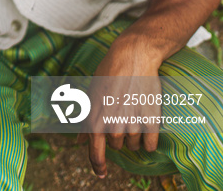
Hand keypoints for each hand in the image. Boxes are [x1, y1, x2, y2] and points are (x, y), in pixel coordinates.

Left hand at [79, 44, 160, 178]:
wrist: (133, 56)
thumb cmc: (110, 71)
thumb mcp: (92, 92)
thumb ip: (87, 119)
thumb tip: (78, 141)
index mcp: (96, 117)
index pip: (95, 152)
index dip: (98, 165)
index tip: (101, 174)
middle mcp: (113, 124)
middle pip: (117, 145)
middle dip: (118, 134)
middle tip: (121, 112)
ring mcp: (132, 123)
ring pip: (133, 145)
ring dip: (133, 135)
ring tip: (134, 111)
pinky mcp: (151, 120)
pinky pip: (150, 144)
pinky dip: (149, 139)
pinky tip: (147, 124)